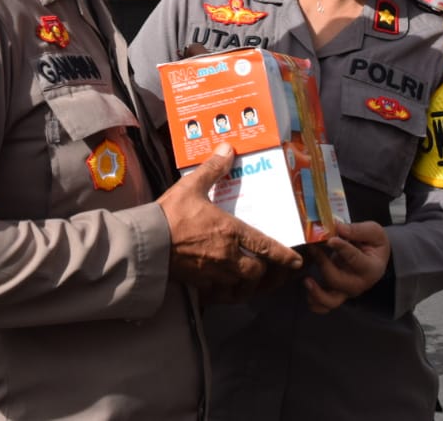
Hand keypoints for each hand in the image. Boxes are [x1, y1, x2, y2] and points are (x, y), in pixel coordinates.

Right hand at [158, 143, 303, 301]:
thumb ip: (212, 169)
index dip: (284, 255)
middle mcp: (227, 256)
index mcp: (230, 232)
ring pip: (241, 286)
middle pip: (257, 271)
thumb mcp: (191, 186)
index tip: (297, 261)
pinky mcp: (198, 283)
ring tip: (252, 280)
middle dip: (266, 272)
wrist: (145, 243)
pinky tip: (226, 288)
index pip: (266, 246)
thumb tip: (228, 148)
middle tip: (271, 269)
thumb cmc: (170, 214)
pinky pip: (220, 294)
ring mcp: (213, 273)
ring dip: (249, 284)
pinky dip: (227, 293)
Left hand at [303, 221, 390, 313]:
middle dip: (323, 264)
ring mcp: (347, 291)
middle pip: (338, 280)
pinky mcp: (336, 293)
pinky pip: (324, 305)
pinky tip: (307, 288)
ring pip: (331, 300)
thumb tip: (338, 228)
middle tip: (313, 248)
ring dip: (316, 292)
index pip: (355, 259)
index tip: (330, 240)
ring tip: (307, 279)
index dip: (342, 249)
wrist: (374, 257)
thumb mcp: (373, 232)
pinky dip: (314, 302)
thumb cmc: (373, 243)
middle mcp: (359, 284)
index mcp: (371, 268)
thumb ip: (357, 230)